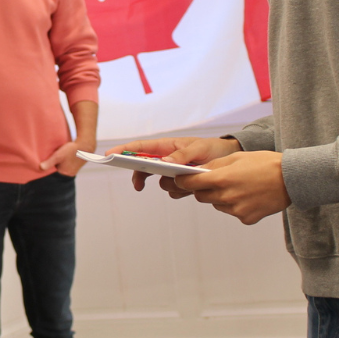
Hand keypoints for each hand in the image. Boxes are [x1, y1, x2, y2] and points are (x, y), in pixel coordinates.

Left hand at [40, 139, 91, 176]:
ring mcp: (73, 170)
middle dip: (52, 169)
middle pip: (57, 173)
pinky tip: (61, 158)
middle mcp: (69, 174)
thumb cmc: (71, 150)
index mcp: (64, 174)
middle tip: (46, 162)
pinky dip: (62, 163)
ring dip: (57, 165)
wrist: (85, 145)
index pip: (53, 176)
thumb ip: (49, 162)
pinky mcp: (75, 166)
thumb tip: (40, 168)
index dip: (47, 172)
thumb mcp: (58, 155)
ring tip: (54, 160)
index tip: (42, 168)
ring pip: (62, 169)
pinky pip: (66, 166)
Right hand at [107, 137, 241, 197]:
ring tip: (188, 180)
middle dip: (140, 177)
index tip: (109, 155)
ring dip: (170, 185)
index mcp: (166, 146)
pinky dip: (181, 192)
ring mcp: (172, 172)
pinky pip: (173, 192)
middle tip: (138, 186)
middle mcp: (165, 159)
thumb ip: (182, 155)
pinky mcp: (181, 183)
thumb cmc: (213, 149)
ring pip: (160, 183)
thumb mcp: (199, 149)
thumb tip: (165, 162)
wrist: (229, 160)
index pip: (140, 146)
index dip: (123, 150)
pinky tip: (193, 187)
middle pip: (142, 168)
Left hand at [172, 150, 289, 224]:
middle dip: (202, 188)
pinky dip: (235, 205)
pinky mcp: (246, 219)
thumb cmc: (265, 164)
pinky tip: (248, 195)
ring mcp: (236, 210)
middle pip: (200, 196)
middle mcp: (226, 196)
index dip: (182, 180)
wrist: (292, 179)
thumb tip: (196, 171)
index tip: (179, 178)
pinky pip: (232, 212)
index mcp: (221, 179)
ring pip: (216, 204)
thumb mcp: (236, 158)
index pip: (189, 183)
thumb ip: (214, 166)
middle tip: (214, 180)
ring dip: (219, 197)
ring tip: (238, 186)